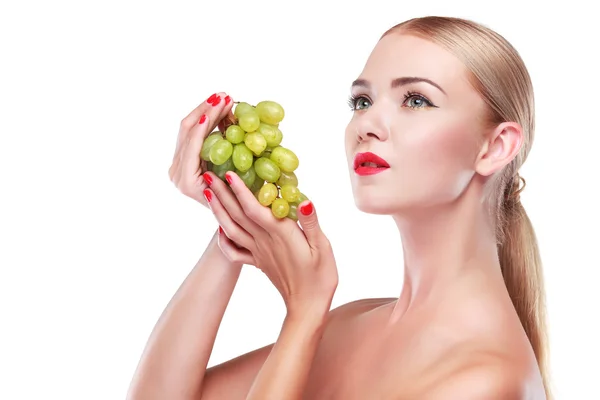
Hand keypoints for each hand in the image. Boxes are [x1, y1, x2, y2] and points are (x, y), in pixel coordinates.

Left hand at [168, 92, 234, 207]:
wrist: (223, 217)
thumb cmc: (235, 208)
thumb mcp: (236, 192)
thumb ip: (234, 174)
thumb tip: (247, 147)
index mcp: (187, 181)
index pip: (192, 146)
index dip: (204, 125)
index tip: (217, 108)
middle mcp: (177, 172)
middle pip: (186, 132)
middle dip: (205, 110)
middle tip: (222, 96)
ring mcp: (177, 164)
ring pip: (187, 129)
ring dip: (205, 110)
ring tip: (222, 98)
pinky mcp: (182, 158)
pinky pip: (191, 133)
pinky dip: (205, 119)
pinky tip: (218, 108)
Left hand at [202, 170, 338, 316]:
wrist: (308, 308)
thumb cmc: (320, 277)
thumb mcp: (323, 247)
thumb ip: (310, 222)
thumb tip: (303, 200)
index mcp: (280, 234)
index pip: (254, 208)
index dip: (240, 190)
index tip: (228, 173)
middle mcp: (264, 241)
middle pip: (237, 215)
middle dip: (221, 194)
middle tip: (208, 174)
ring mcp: (257, 253)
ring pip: (231, 229)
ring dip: (217, 211)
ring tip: (207, 193)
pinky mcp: (257, 263)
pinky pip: (234, 252)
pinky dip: (222, 239)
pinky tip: (219, 228)